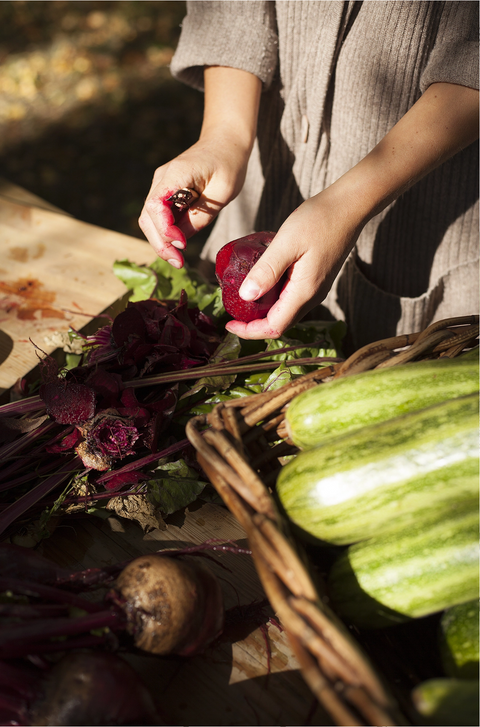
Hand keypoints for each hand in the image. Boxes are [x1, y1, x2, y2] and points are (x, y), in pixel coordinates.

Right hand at [139, 66, 261, 266]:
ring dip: (162, 242)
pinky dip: (167, 234)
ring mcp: (162, 186)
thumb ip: (202, 215)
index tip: (182, 245)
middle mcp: (162, 180)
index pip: (155, 207)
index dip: (165, 230)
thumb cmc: (229, 163)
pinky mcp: (168, 193)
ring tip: (178, 260)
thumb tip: (182, 238)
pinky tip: (178, 247)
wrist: (226, 141)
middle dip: (160, 243)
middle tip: (178, 262)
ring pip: (151, 220)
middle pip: (148, 218)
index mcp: (175, 175)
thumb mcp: (223, 192)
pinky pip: (161, 217)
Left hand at [225, 187, 361, 338]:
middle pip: (280, 323)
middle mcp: (312, 296)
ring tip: (241, 298)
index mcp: (304, 292)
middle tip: (231, 312)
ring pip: (285, 312)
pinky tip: (261, 282)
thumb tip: (246, 296)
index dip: (250, 331)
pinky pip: (291, 298)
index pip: (274, 327)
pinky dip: (273, 298)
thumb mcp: (287, 242)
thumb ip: (267, 270)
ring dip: (263, 312)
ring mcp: (315, 289)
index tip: (229, 323)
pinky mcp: (315, 279)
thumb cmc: (319, 220)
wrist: (349, 207)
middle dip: (253, 324)